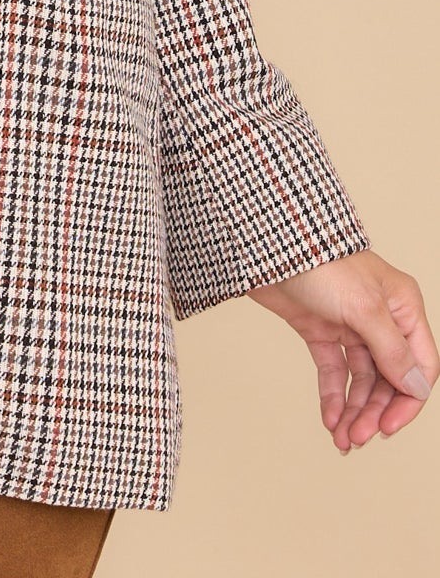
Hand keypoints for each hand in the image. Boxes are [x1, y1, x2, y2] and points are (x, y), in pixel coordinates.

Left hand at [246, 248, 433, 450]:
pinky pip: (334, 371)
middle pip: (389, 379)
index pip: (419, 365)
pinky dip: (333, 396)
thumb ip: (391, 350)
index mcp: (402, 307)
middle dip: (375, 411)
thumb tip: (416, 388)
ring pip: (361, 380)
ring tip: (342, 438)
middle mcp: (381, 318)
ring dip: (354, 410)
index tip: (388, 427)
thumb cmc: (319, 260)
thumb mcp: (363, 307)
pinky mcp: (320, 329)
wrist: (266, 246)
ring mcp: (350, 325)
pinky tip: (330, 419)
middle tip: (358, 438)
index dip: (407, 401)